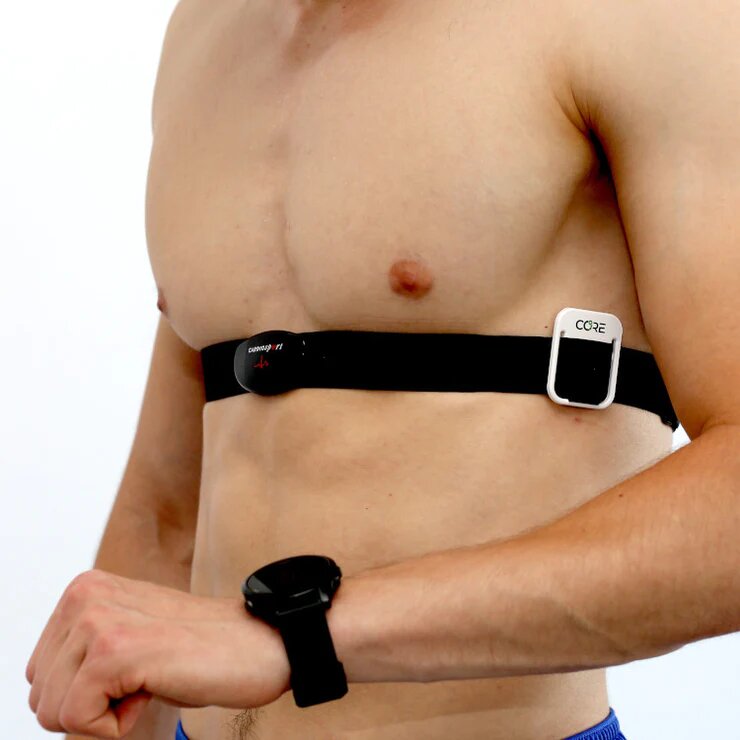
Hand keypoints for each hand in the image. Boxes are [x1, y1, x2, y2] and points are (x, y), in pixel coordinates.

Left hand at [26, 570, 290, 737]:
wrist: (260, 643)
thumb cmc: (201, 649)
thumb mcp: (131, 638)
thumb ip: (87, 650)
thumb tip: (47, 697)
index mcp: (85, 590)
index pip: (41, 675)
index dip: (87, 693)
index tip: (135, 670)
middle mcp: (85, 596)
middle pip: (41, 695)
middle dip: (91, 706)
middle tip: (146, 677)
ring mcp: (98, 620)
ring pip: (52, 711)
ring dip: (105, 716)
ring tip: (153, 679)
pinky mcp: (114, 651)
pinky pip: (77, 721)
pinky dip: (116, 727)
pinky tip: (155, 689)